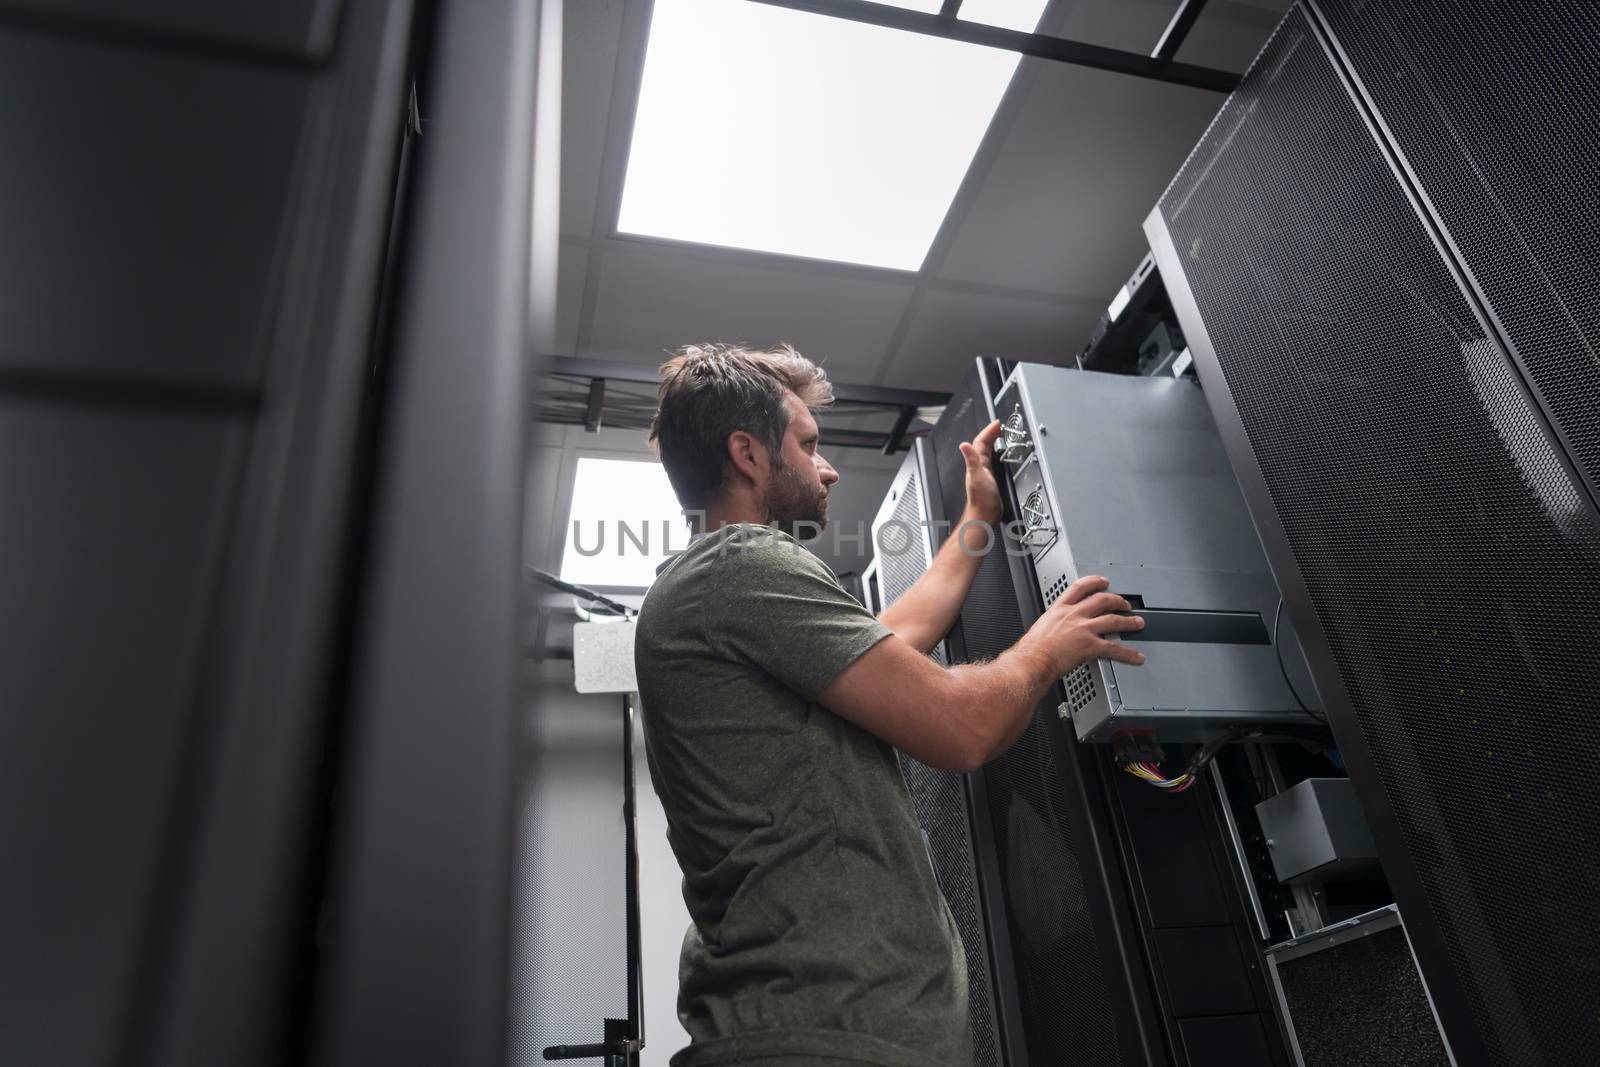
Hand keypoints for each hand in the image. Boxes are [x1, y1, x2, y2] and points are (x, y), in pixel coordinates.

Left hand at [959, 419, 1004, 525]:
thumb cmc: (982, 500)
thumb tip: (963, 445)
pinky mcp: (992, 479)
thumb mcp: (977, 476)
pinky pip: (994, 461)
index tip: (997, 423)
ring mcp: (985, 472)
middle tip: (1001, 426)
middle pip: (985, 445)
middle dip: (992, 434)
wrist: (985, 515)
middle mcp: (979, 466)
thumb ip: (971, 460)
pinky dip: (999, 455)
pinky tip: (1002, 456)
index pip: (981, 441)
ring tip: (1002, 436)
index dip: (989, 431)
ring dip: (995, 443)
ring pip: (989, 452)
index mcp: (977, 463)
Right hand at [1026, 575, 1145, 674]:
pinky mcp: (1090, 646)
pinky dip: (1128, 653)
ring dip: (1128, 622)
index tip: (1103, 582)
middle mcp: (1073, 615)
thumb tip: (1053, 633)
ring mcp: (1083, 629)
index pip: (1079, 588)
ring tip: (1138, 623)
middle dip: (1117, 600)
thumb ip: (1052, 626)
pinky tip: (1135, 657)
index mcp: (1059, 610)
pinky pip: (1114, 649)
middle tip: (1125, 603)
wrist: (1031, 661)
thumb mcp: (1039, 629)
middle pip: (1101, 600)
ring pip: (1112, 621)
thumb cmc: (1031, 650)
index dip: (1094, 582)